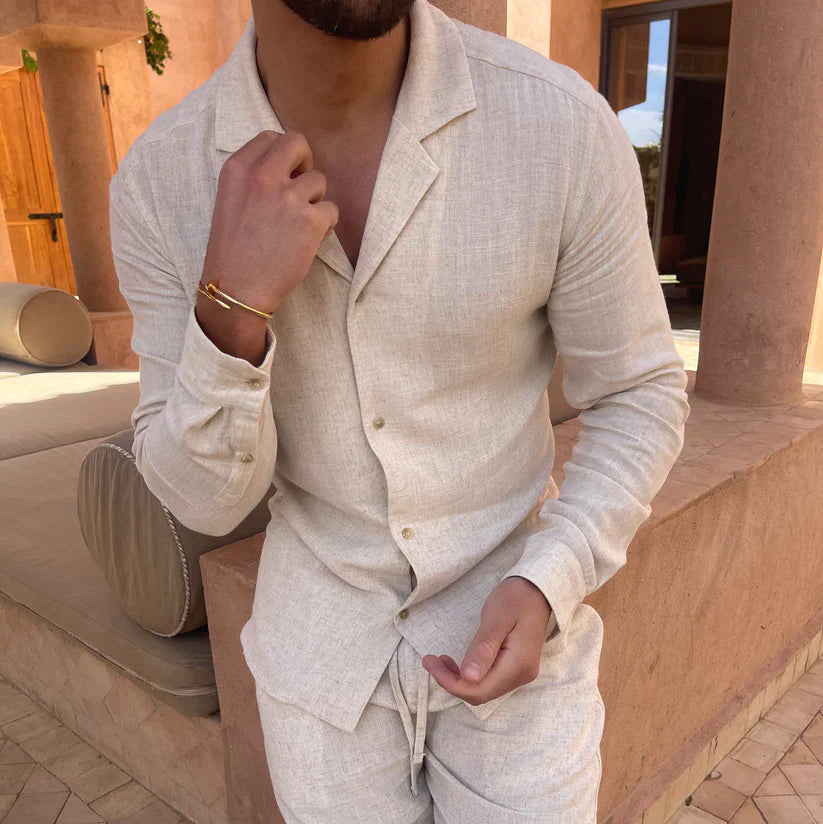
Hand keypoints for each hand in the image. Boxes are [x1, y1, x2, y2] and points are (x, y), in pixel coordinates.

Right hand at [202, 129, 338, 315]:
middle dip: (305, 163)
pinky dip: (325, 225)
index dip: (283, 156)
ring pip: (319, 180)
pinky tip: (309, 240)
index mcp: (238, 169)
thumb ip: (253, 179)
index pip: (270, 138)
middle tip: (301, 188)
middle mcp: (262, 176)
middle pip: (297, 143)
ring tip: (299, 225)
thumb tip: (286, 168)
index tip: (284, 175)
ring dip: (315, 201)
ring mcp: (288, 197)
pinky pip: (332, 210)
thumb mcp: (230, 201)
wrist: (237, 288)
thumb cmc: (233, 250)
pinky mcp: (309, 221)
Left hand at [422, 576, 551, 704]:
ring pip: (484, 689)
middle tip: (430, 661)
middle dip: (451, 682)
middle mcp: (521, 675)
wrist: (537, 590)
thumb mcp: (496, 618)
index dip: (450, 683)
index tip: (430, 663)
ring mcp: (520, 673)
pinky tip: (458, 663)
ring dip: (459, 679)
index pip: (479, 690)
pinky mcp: (516, 667)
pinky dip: (470, 675)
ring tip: (440, 660)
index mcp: (518, 664)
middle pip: (480, 694)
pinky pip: (489, 680)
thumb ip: (483, 648)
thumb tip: (468, 677)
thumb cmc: (516, 598)